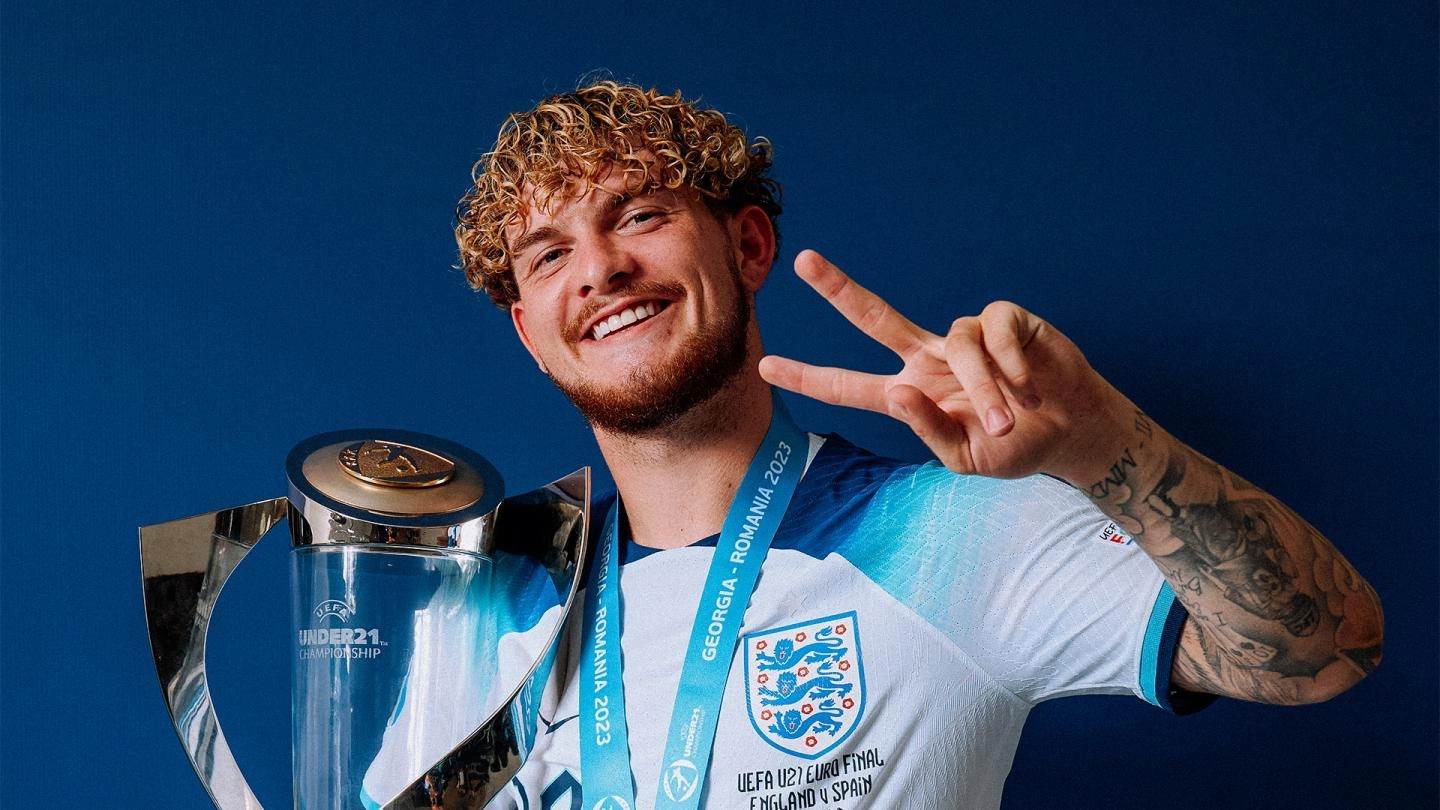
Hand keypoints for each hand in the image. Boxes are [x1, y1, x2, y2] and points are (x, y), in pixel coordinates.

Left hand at [758, 250, 1132, 483]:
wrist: (1073, 431)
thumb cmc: (1015, 446)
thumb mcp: (966, 458)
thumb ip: (928, 430)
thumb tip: (898, 392)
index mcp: (912, 395)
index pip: (850, 387)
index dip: (810, 377)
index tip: (764, 365)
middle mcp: (929, 358)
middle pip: (876, 318)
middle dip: (840, 289)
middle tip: (803, 260)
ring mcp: (965, 337)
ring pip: (959, 345)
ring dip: (985, 388)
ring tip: (1012, 416)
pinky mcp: (1005, 321)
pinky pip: (995, 332)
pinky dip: (1012, 363)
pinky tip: (1030, 385)